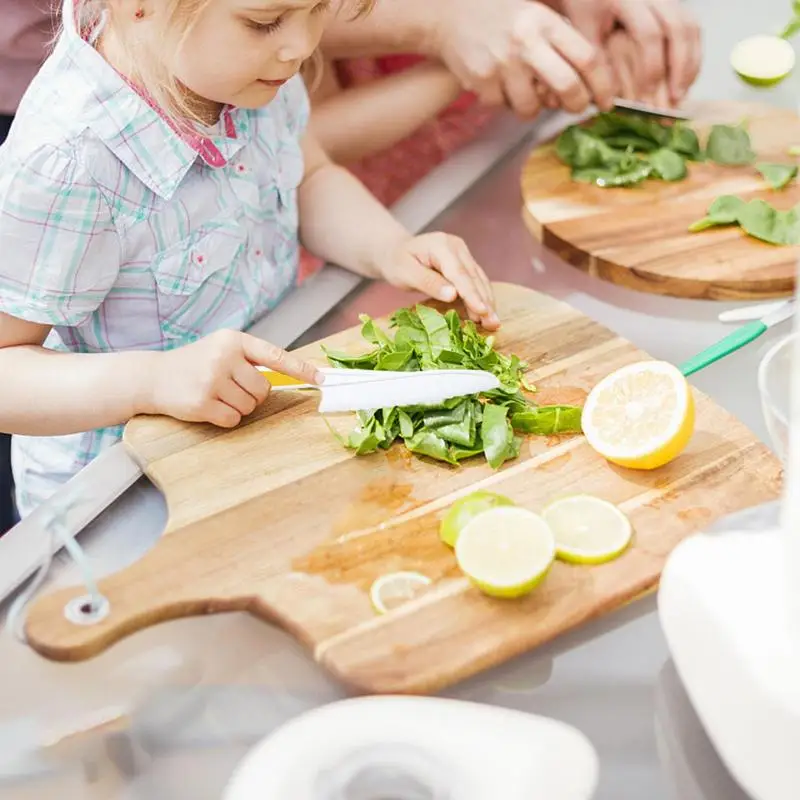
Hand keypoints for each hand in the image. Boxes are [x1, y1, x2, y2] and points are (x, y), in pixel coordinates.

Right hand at [148, 330, 322, 427]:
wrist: (153, 377)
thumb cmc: (195, 363)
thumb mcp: (222, 349)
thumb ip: (251, 359)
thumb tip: (290, 375)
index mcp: (234, 340)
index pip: (275, 355)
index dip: (301, 369)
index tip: (322, 379)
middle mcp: (224, 357)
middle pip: (264, 389)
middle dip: (253, 394)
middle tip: (230, 387)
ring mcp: (211, 380)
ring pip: (250, 406)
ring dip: (238, 406)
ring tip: (216, 394)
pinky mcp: (202, 403)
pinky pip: (233, 419)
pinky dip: (226, 418)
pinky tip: (209, 406)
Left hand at [380, 233, 499, 329]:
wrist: (396, 251)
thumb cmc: (398, 263)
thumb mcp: (406, 273)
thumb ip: (429, 283)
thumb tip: (453, 295)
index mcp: (442, 246)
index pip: (460, 274)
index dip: (472, 294)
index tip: (482, 311)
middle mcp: (457, 247)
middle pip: (474, 278)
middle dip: (485, 302)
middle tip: (493, 324)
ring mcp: (463, 254)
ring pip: (479, 280)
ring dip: (487, 302)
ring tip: (493, 323)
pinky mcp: (465, 264)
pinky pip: (476, 282)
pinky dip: (482, 298)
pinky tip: (486, 313)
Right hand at [432, 0, 613, 115]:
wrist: (449, 14)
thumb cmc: (500, 14)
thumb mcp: (536, 11)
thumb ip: (562, 39)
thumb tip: (592, 77)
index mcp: (545, 22)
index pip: (587, 58)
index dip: (603, 84)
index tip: (607, 100)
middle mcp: (526, 42)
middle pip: (567, 87)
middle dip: (577, 105)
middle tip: (578, 107)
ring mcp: (502, 64)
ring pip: (532, 107)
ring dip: (535, 108)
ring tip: (530, 92)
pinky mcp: (481, 81)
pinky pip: (504, 107)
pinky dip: (507, 103)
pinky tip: (502, 85)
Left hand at [562, 0, 701, 104]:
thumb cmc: (584, 9)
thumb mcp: (583, 33)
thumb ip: (595, 63)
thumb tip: (608, 102)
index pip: (648, 34)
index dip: (650, 67)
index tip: (648, 94)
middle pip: (678, 27)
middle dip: (679, 66)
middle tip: (674, 99)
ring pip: (690, 26)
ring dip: (690, 62)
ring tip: (681, 94)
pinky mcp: (673, 3)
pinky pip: (691, 27)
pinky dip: (691, 54)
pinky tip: (683, 80)